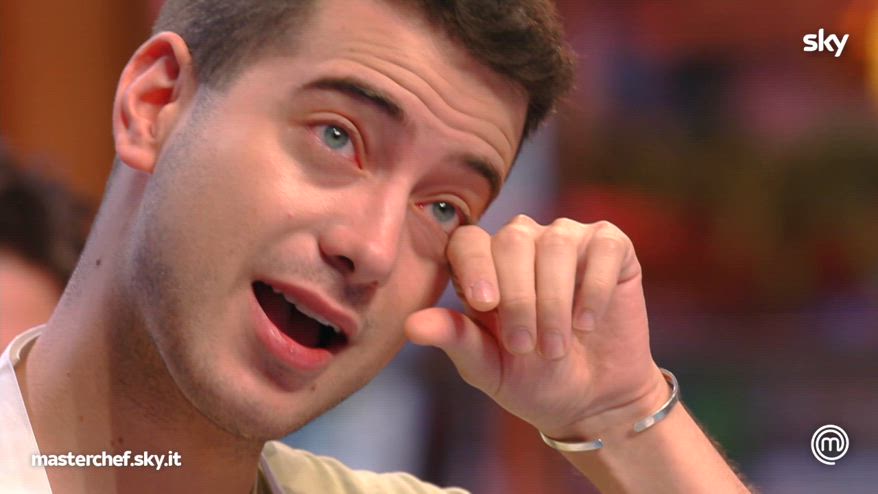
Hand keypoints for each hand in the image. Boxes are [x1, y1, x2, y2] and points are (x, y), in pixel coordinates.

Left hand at [405, 215, 666, 437]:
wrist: (593, 400)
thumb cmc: (532, 380)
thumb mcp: (489, 367)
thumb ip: (455, 339)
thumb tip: (412, 325)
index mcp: (484, 265)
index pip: (468, 241)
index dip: (475, 266)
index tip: (485, 303)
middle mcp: (523, 243)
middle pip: (512, 241)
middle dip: (519, 297)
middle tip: (526, 347)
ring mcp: (568, 239)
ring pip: (556, 243)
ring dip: (555, 300)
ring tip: (557, 345)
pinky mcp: (611, 247)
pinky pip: (603, 247)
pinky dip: (595, 287)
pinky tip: (588, 322)